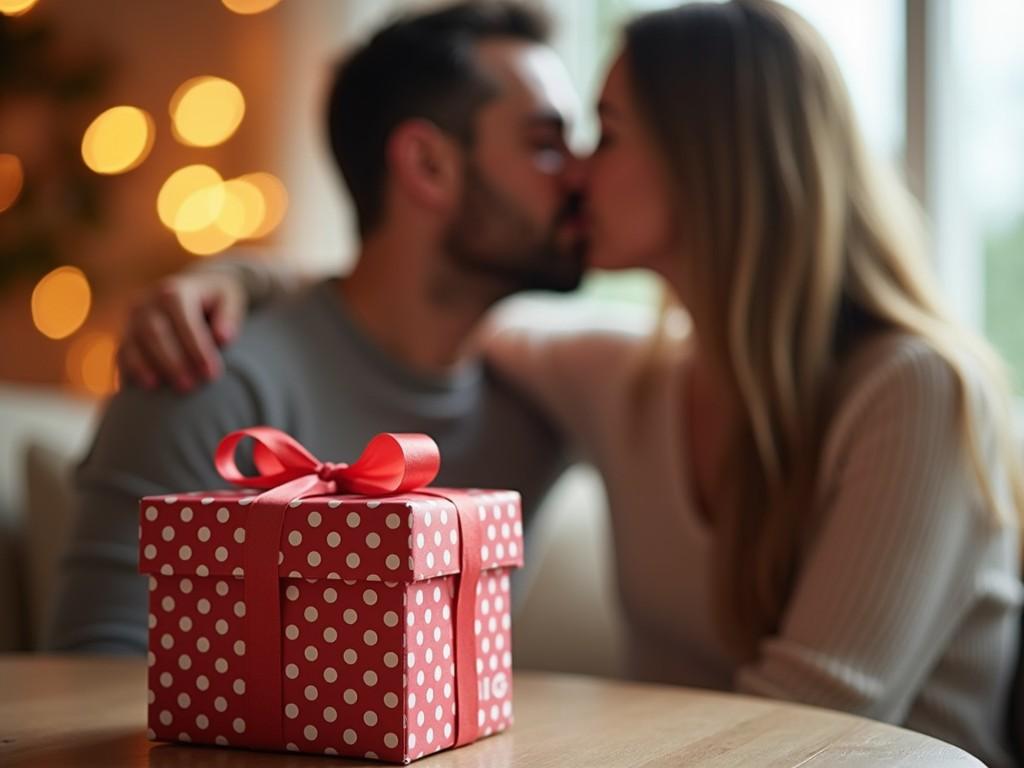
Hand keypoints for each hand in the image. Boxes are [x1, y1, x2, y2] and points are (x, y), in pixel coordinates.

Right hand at [118, 269, 246, 391]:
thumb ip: (228, 316)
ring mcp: (132, 319)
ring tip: (163, 390)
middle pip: (154, 333)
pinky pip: (121, 355)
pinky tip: (144, 389)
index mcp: (174, 292)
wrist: (192, 289)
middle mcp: (147, 303)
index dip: (197, 348)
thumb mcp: (229, 299)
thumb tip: (222, 338)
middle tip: (190, 386)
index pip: (184, 320)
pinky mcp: (124, 335)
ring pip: (133, 344)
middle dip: (172, 362)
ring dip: (148, 369)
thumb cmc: (214, 300)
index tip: (211, 373)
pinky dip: (130, 372)